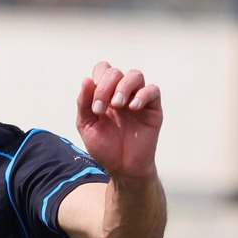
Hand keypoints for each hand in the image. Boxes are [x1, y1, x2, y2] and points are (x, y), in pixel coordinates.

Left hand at [76, 61, 161, 181]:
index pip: (102, 70)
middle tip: (102, 110)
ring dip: (124, 86)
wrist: (122, 167)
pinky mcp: (153, 108)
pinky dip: (142, 95)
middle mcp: (122, 92)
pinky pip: (153, 90)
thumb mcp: (87, 126)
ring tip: (118, 104)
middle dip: (105, 87)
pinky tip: (133, 108)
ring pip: (135, 75)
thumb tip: (87, 80)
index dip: (97, 82)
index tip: (94, 107)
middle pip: (115, 72)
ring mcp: (138, 99)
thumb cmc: (105, 147)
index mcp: (105, 93)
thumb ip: (84, 103)